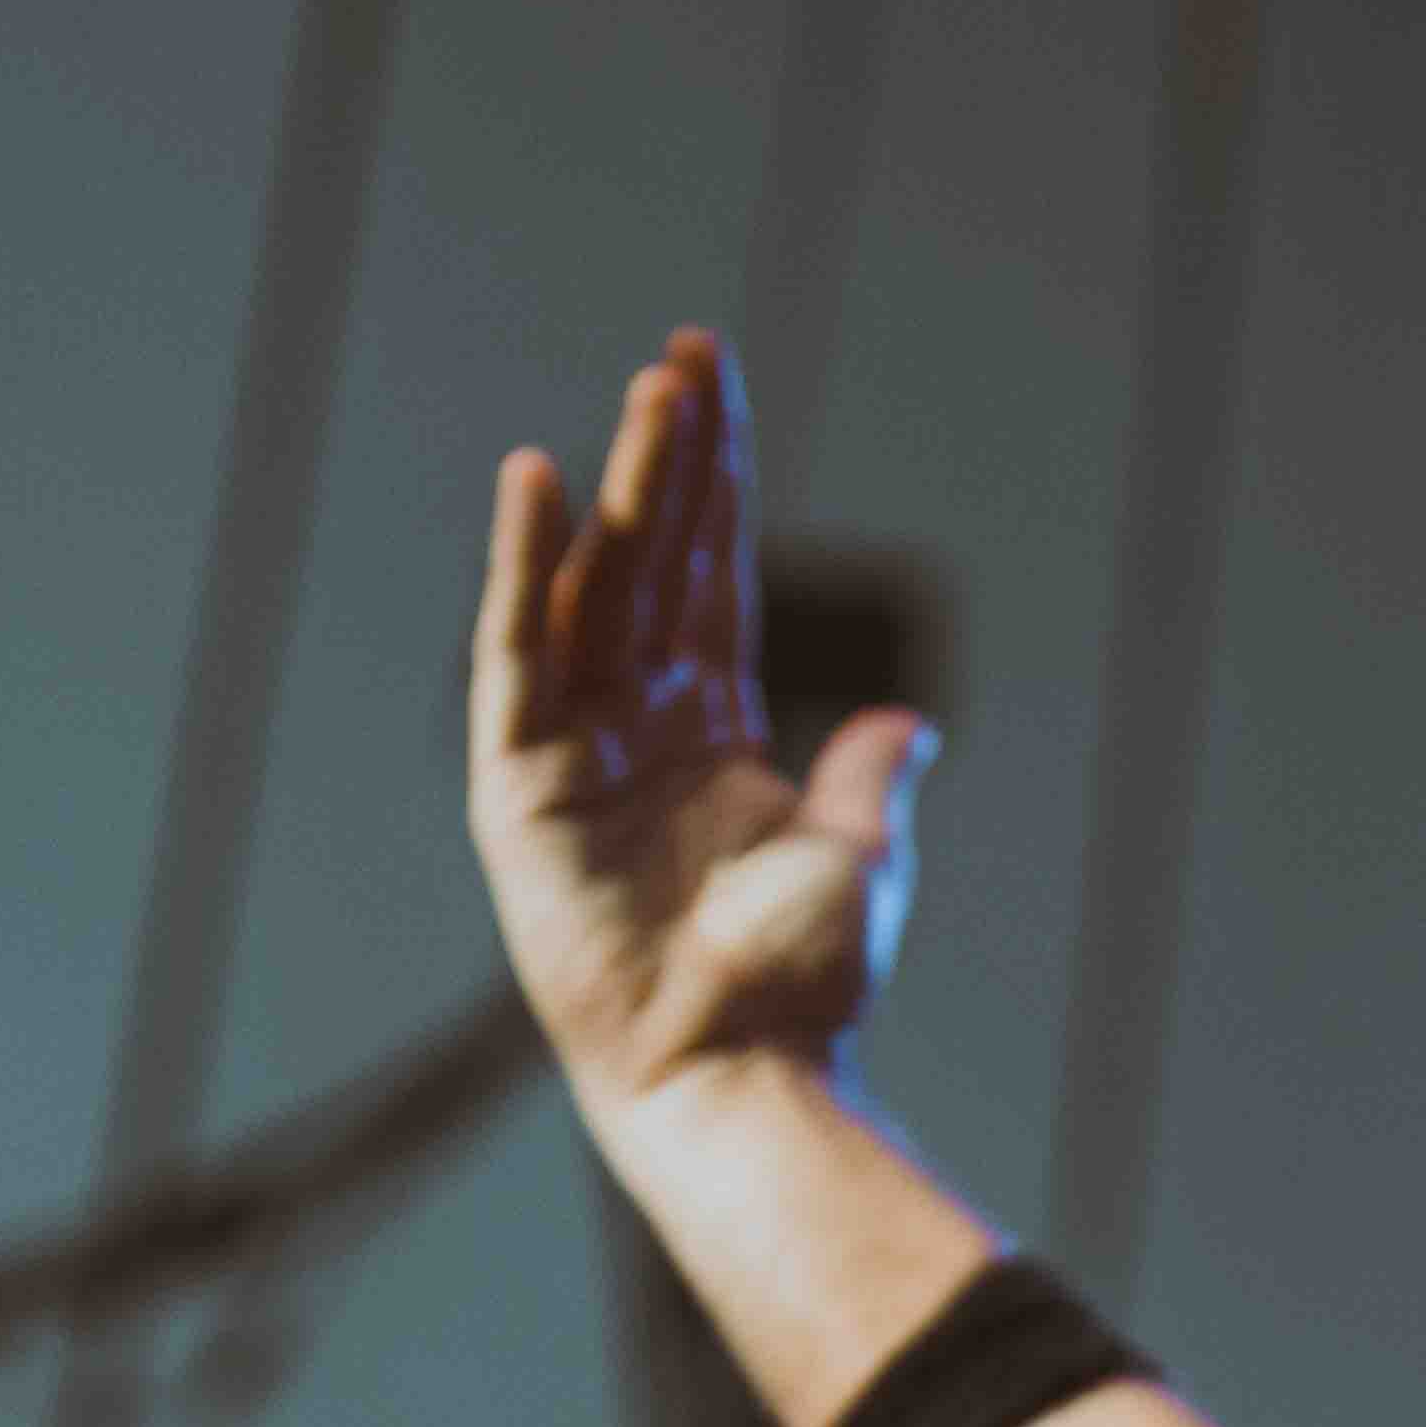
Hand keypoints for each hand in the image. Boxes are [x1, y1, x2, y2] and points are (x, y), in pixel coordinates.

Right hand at [467, 327, 934, 1114]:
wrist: (736, 1072)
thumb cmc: (794, 987)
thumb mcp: (855, 857)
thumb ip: (873, 778)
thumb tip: (909, 723)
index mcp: (708, 731)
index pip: (707, 575)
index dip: (714, 482)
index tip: (718, 383)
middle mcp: (632, 725)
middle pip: (649, 560)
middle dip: (668, 458)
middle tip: (689, 354)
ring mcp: (571, 749)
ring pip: (592, 588)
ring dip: (616, 489)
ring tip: (652, 392)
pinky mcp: (517, 786)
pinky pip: (517, 657)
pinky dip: (520, 570)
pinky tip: (534, 483)